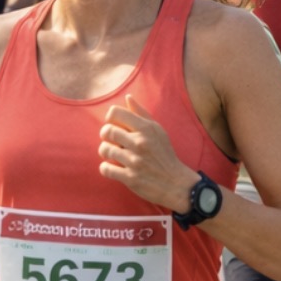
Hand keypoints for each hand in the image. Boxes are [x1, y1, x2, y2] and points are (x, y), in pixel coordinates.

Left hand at [98, 95, 194, 210]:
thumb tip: (128, 97)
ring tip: (112, 154)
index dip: (110, 117)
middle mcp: (140, 143)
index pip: (115, 113)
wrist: (176, 183)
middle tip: (111, 140)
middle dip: (105, 135)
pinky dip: (106, 168)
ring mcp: (134, 161)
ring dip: (105, 151)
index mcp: (146, 129)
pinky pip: (105, 169)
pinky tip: (113, 168)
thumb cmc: (164, 154)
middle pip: (107, 130)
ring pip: (104, 149)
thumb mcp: (158, 131)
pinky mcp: (130, 178)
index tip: (114, 124)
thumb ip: (141, 113)